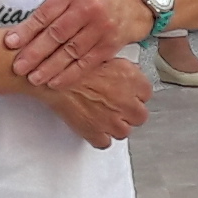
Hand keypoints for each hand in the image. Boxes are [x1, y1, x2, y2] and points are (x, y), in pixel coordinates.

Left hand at [6, 0, 144, 89]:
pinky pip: (86, 63)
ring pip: (70, 51)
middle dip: (34, 53)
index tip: (10, 43)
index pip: (45, 14)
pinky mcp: (110, 45)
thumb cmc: (96, 0)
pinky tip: (55, 82)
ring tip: (33, 79)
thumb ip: (53, 10)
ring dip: (49, 67)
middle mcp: (87, 8)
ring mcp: (101, 27)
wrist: (134, 3)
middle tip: (18, 67)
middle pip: (56, 34)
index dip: (26, 30)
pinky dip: (69, 74)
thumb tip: (21, 34)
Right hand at [32, 54, 152, 149]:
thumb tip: (130, 73)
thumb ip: (124, 68)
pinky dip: (99, 137)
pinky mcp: (96, 133)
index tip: (128, 94)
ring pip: (124, 132)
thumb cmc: (73, 64)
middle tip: (116, 106)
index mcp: (132, 79)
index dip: (135, 95)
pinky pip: (104, 143)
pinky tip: (93, 127)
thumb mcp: (105, 55)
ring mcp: (113, 120)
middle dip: (129, 113)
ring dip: (114, 126)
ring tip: (102, 115)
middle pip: (140, 116)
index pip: (147, 94)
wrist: (51, 75)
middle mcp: (127, 101)